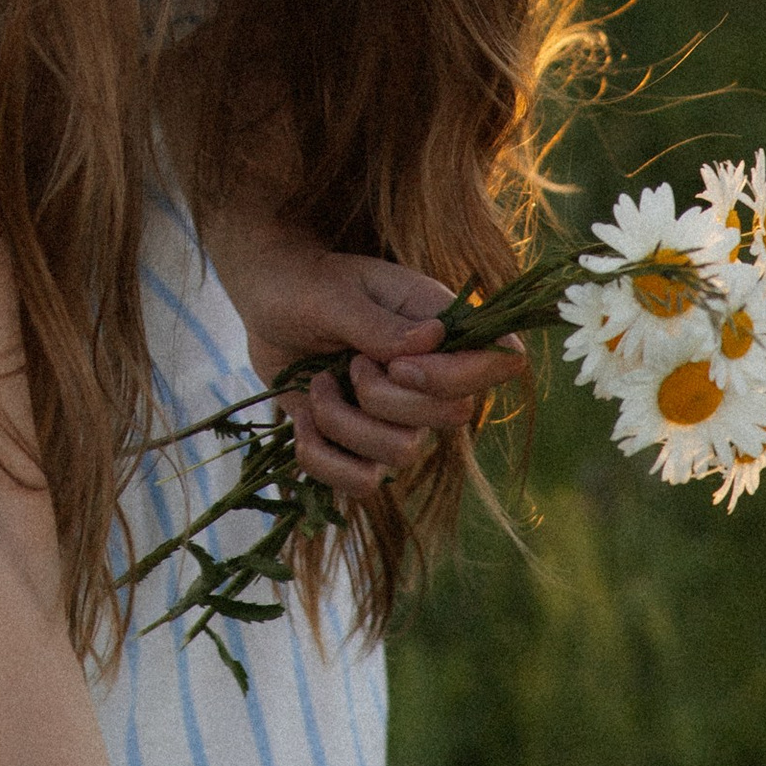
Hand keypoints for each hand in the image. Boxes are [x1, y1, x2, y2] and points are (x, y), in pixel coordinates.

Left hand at [200, 196, 522, 499]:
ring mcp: (400, 415)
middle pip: (451, 417)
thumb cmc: (304, 283)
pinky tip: (303, 422)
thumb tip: (434, 338)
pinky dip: (323, 458)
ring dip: (344, 422)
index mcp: (438, 322)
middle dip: (385, 397)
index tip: (398, 364)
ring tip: (318, 384)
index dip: (456, 376)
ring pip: (403, 455)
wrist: (266, 302)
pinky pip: (361, 483)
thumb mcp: (332, 294)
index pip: (499, 360)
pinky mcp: (363, 445)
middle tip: (350, 362)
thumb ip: (377, 323)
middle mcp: (430, 374)